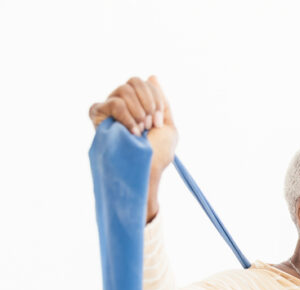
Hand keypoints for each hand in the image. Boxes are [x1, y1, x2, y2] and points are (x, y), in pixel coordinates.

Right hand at [89, 75, 177, 218]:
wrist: (146, 170)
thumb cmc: (157, 154)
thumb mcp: (167, 125)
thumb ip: (161, 101)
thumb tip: (153, 76)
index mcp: (138, 105)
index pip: (145, 83)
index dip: (156, 100)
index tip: (159, 123)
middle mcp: (122, 104)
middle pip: (134, 81)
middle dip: (149, 103)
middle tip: (151, 125)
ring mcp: (109, 109)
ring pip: (123, 90)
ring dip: (139, 111)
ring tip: (141, 130)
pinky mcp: (98, 116)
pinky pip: (113, 103)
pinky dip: (127, 116)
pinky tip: (132, 132)